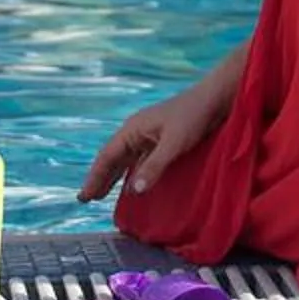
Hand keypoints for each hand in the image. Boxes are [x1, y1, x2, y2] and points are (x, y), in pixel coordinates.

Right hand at [78, 85, 224, 201]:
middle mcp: (136, 133)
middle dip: (99, 178)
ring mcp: (149, 137)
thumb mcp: (173, 143)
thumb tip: (134, 192)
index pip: (107, 157)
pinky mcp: (162, 142)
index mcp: (132, 129)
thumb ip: (154, 167)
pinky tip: (133, 187)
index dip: (95, 177)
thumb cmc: (192, 116)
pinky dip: (132, 175)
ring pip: (125, 161)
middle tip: (85, 199)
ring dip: (113, 178)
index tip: (84, 196)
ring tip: (101, 195)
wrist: (214, 99)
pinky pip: (140, 162)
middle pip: (112, 159)